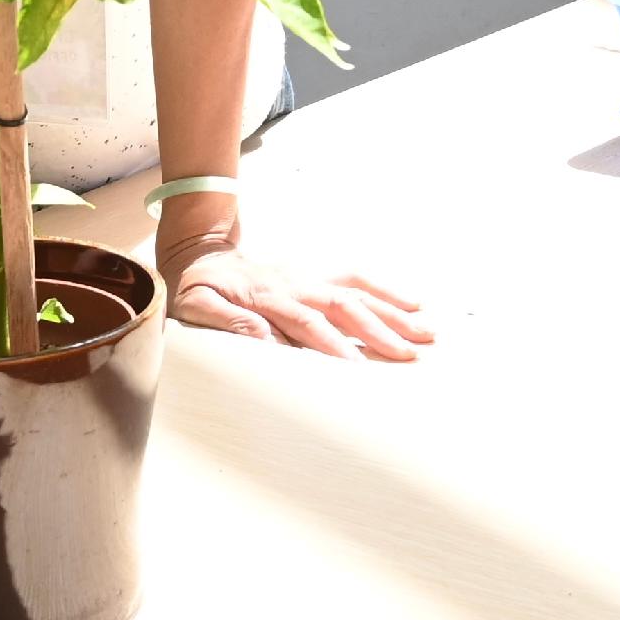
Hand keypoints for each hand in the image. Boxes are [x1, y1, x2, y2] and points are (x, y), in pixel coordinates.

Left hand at [163, 241, 434, 360]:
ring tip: (425, 334)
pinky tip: (413, 305)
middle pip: (343, 305)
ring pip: (357, 292)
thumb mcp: (194, 306)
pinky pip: (356, 278)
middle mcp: (295, 284)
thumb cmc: (196, 289)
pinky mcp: (316, 274)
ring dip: (392, 312)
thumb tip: (262, 336)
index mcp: (265, 297)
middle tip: (408, 356)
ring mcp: (309, 277)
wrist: (200, 252)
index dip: (332, 345)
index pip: (305, 322)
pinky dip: (386, 290)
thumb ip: (224, 320)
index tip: (357, 367)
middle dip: (378, 331)